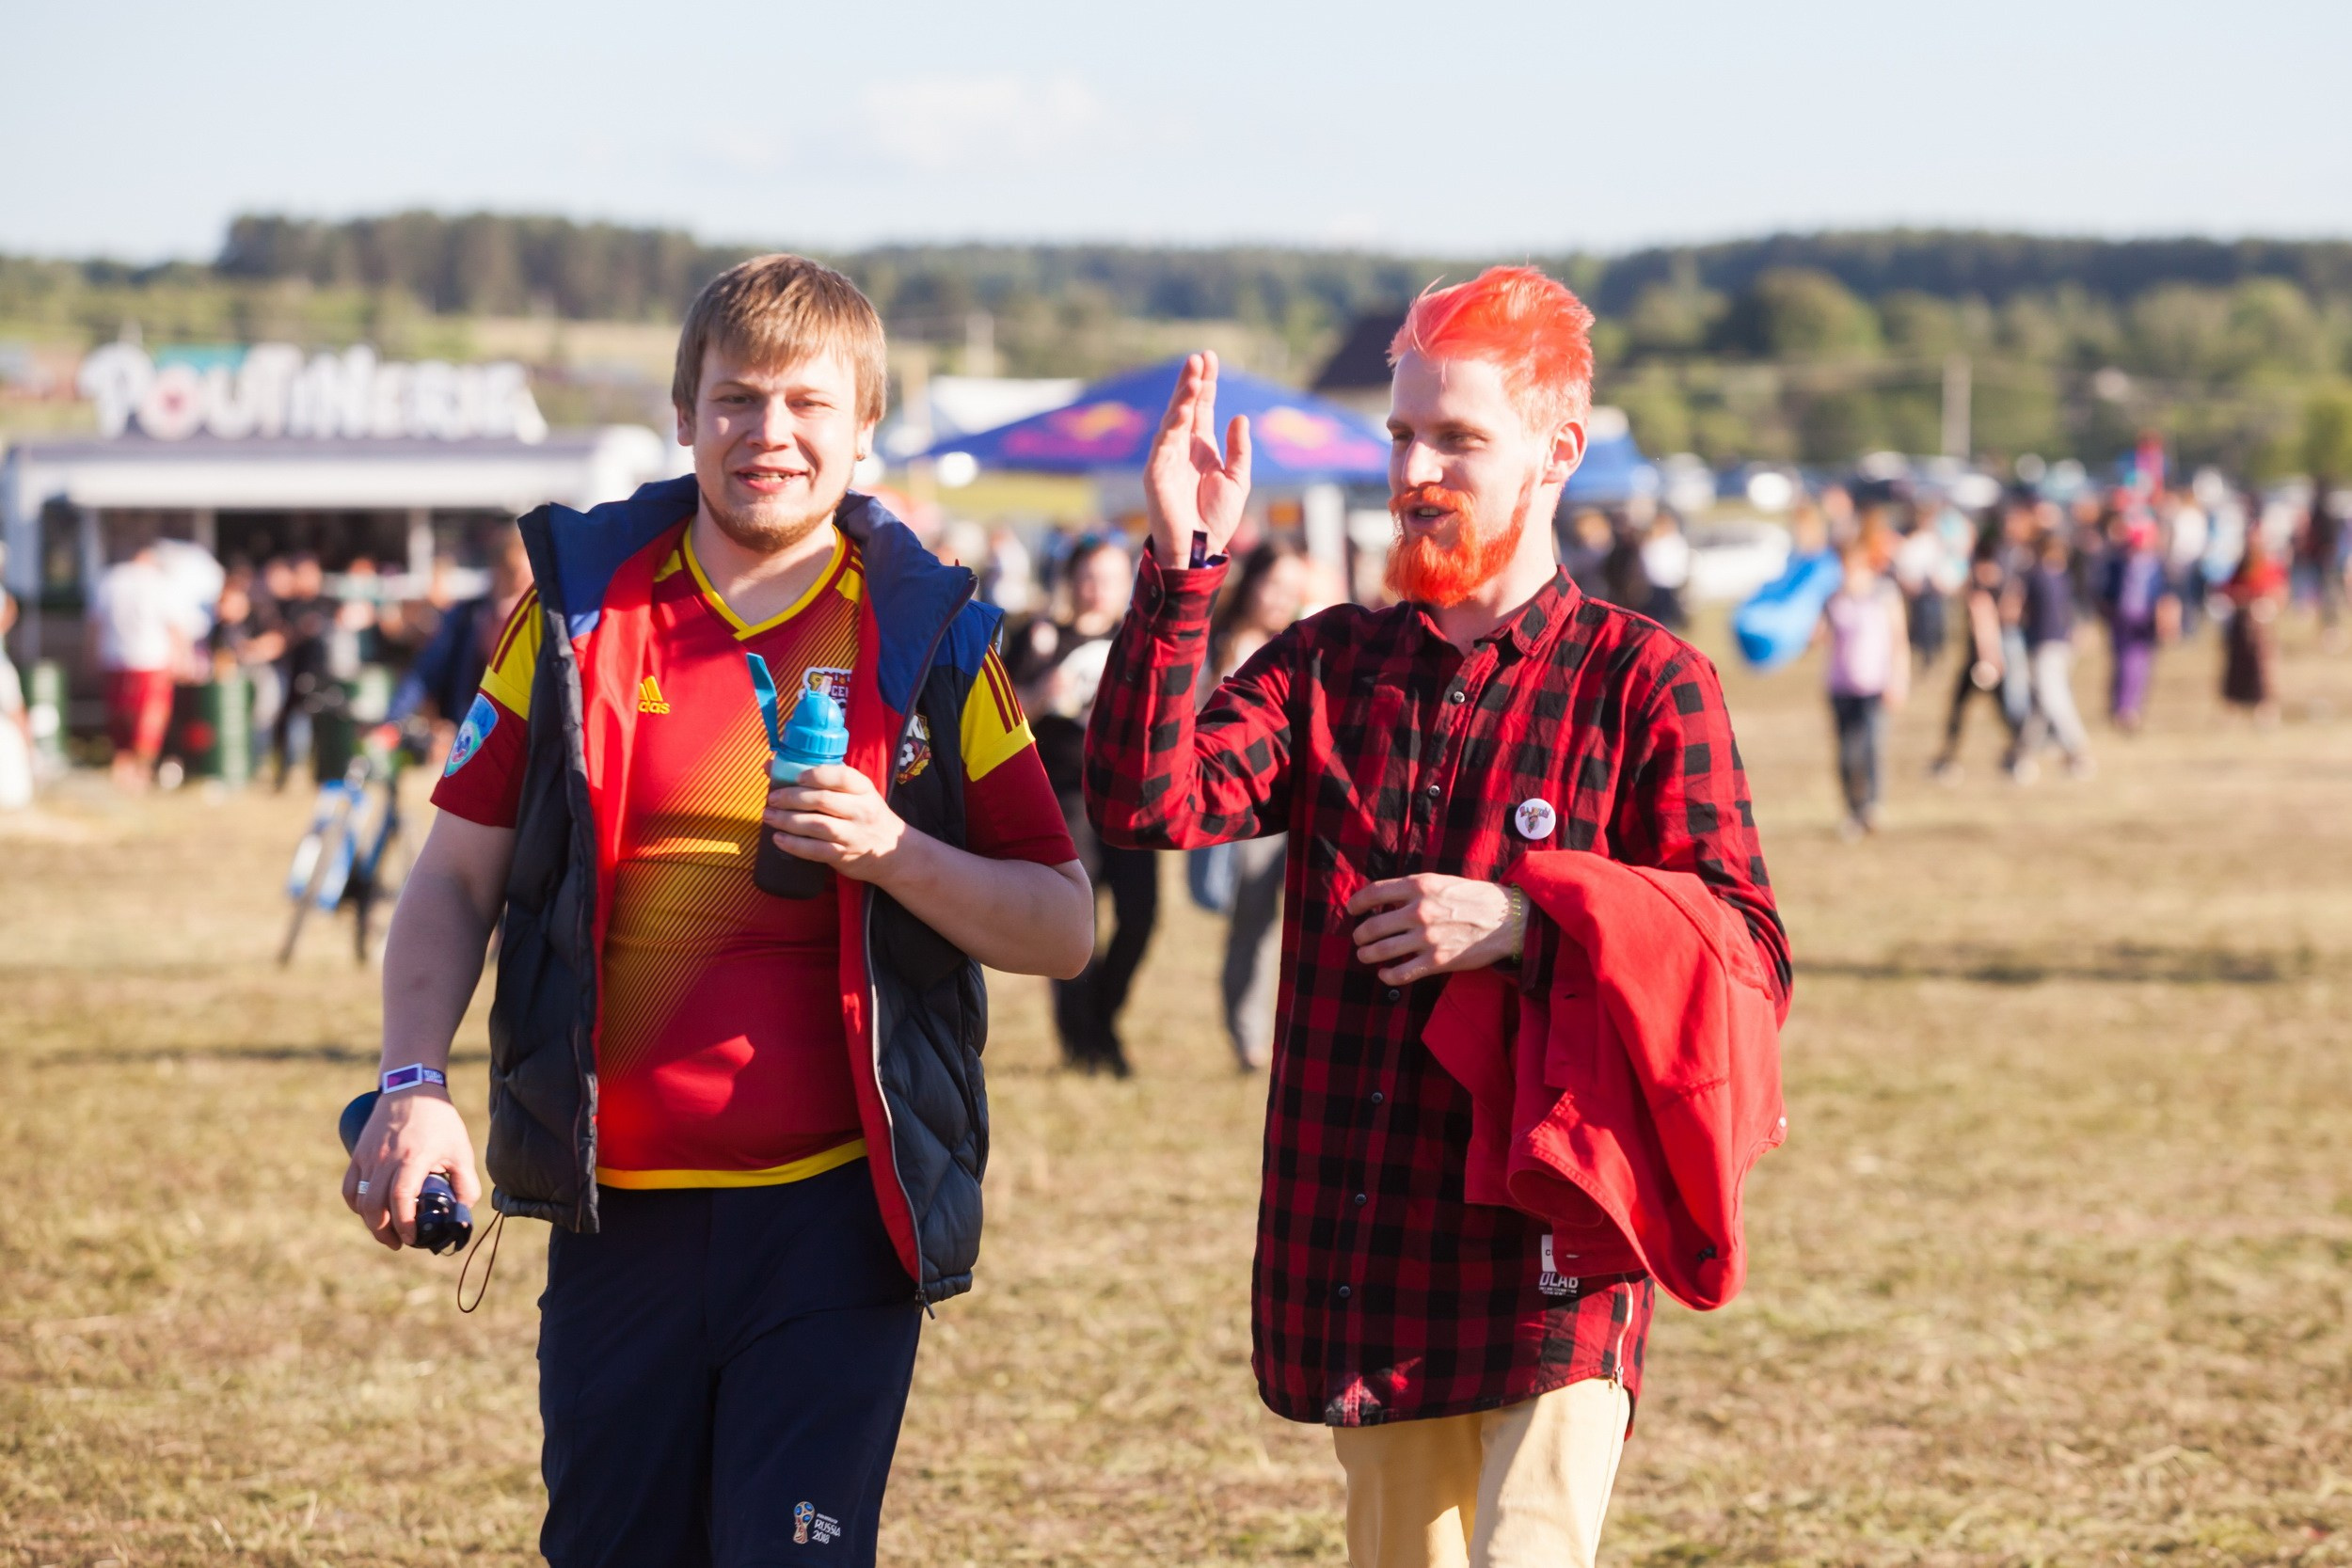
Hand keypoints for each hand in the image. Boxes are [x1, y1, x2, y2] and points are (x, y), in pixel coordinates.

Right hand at [342, 1089, 480, 1250]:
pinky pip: (349, 1187)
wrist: (411, 1088)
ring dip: (370, 1222)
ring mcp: (368, 1156)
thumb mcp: (461, 1149)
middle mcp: (386, 1159)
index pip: (401, 1199)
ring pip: (359, 1199)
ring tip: (386, 1232)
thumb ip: (466, 1182)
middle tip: (400, 1243)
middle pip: (375, 1206)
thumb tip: (463, 1212)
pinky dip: (355, 1205)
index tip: (413, 1239)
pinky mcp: (358, 1154)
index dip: (405, 1224)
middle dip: (385, 1232)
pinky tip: (368, 1213)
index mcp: (412, 1158)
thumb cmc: (439, 1119)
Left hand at [764, 763, 913, 885]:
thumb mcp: (855, 793)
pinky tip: (779, 839)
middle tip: (773, 799)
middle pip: (822, 800)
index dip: (816, 775)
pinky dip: (794, 845)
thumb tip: (772, 766)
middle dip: (792, 798)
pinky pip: (815, 850)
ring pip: (817, 825)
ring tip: (770, 817)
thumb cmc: (865, 815)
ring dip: (788, 821)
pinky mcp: (844, 855)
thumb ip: (821, 780)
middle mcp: (860, 810)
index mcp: (863, 788)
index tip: (796, 777)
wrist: (891, 851)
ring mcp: (853, 834)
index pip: (842, 776)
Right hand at [1143, 351, 1251, 567]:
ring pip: (1173, 420)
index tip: (1210, 358)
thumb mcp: (1238, 480)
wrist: (1200, 549)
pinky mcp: (1155, 473)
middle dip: (1192, 382)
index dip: (1206, 385)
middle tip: (1199, 357)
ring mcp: (1166, 459)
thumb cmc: (1216, 519)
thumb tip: (1239, 416)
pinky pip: (1163, 443)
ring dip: (1182, 397)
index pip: (1202, 408)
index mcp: (1201, 448)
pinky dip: (1173, 424)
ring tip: (1194, 375)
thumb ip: (1238, 449)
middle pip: (1185, 407)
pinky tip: (1183, 407)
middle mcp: (1182, 448)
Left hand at [1345, 874, 1518, 986]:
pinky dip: (1387, 975)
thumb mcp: (1441, 882)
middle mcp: (1419, 911)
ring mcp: (1427, 938)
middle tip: (1359, 937)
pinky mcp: (1436, 961)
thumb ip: (1413, 889)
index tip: (1352, 910)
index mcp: (1419, 886)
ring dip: (1367, 954)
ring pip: (1381, 951)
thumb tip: (1384, 900)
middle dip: (1360, 934)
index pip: (1374, 893)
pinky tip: (1384, 973)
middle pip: (1373, 926)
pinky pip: (1401, 973)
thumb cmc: (1474, 897)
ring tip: (1366, 954)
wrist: (1508, 920)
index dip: (1357, 903)